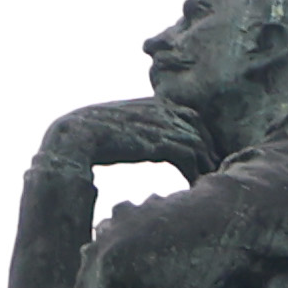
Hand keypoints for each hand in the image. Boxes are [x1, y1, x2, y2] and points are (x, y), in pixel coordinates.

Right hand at [35, 99, 206, 173]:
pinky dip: (194, 171)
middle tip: (214, 170)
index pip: (190, 114)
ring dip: (204, 164)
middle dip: (209, 149)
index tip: (205, 154)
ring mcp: (160, 124)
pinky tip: (193, 185)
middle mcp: (159, 110)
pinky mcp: (157, 142)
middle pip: (199, 127)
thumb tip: (140, 139)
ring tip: (206, 181)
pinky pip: (188, 156)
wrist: (74, 136)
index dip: (201, 134)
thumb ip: (136, 126)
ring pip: (197, 143)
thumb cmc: (90, 135)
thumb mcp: (119, 124)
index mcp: (151, 103)